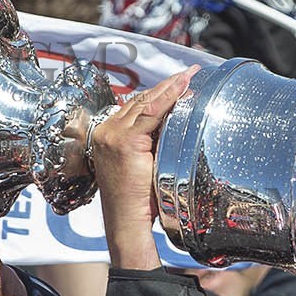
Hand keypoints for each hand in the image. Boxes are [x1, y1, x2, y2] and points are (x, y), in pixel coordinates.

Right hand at [91, 66, 196, 270]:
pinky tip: (182, 87)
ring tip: (190, 76)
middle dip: (166, 86)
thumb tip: (175, 125)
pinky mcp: (122, 141)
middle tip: (190, 74)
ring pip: (145, 102)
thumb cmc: (138, 202)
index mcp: (108, 136)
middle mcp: (105, 131)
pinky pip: (149, 112)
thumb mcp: (145, 164)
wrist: (126, 222)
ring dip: (169, 87)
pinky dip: (167, 97)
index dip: (159, 93)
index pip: (135, 107)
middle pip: (140, 100)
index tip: (179, 81)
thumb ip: (152, 143)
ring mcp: (111, 134)